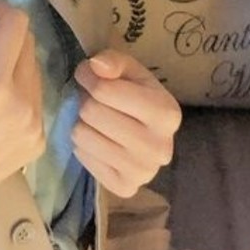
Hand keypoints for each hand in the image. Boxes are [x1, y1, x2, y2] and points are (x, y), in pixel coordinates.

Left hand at [72, 49, 180, 196]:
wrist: (151, 138)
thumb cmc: (140, 98)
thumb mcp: (132, 72)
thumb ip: (115, 61)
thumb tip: (96, 66)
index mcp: (166, 114)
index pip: (104, 91)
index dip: (87, 77)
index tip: (88, 74)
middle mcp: (159, 147)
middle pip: (92, 113)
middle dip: (86, 101)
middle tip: (93, 100)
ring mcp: (143, 172)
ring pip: (83, 136)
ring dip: (83, 123)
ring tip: (96, 121)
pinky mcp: (124, 188)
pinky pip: (82, 157)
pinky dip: (85, 146)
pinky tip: (100, 141)